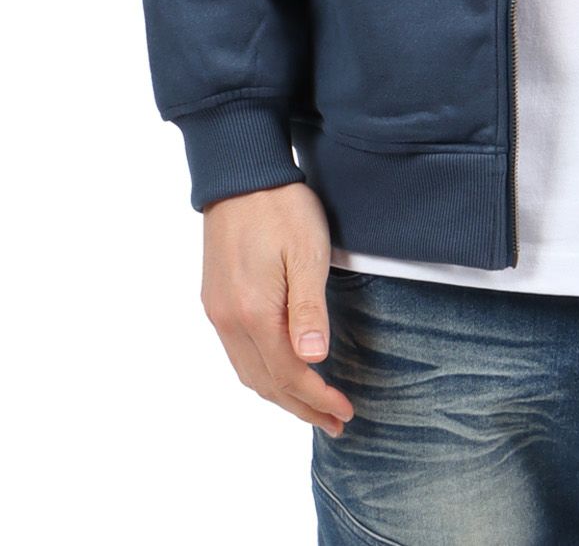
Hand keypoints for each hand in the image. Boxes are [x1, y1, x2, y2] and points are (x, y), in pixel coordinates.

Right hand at [200, 182, 354, 438]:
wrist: (241, 174)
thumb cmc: (282, 208)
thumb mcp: (307, 253)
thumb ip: (309, 308)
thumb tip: (313, 359)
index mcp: (254, 312)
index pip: (288, 375)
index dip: (317, 399)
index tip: (346, 412)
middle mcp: (228, 319)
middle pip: (265, 383)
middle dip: (301, 407)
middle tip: (335, 421)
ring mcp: (217, 310)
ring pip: (248, 371)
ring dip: (280, 394)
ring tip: (312, 406)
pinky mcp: (215, 298)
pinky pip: (237, 353)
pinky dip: (262, 373)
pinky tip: (280, 371)